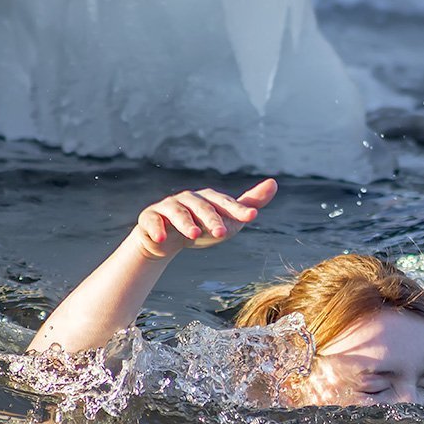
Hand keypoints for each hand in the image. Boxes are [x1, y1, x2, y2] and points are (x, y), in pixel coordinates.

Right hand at [133, 179, 277, 259]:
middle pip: (202, 206)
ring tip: (195, 235)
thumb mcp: (229, 218)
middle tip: (222, 233)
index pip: (225, 202)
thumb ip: (250, 203)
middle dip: (212, 219)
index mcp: (208, 198)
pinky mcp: (150, 218)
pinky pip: (151, 221)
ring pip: (177, 212)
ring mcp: (167, 207)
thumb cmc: (203, 226)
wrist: (168, 241)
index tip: (252, 216)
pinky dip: (156, 229)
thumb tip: (274, 182)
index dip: (238, 209)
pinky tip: (162, 238)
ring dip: (186, 223)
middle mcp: (188, 199)